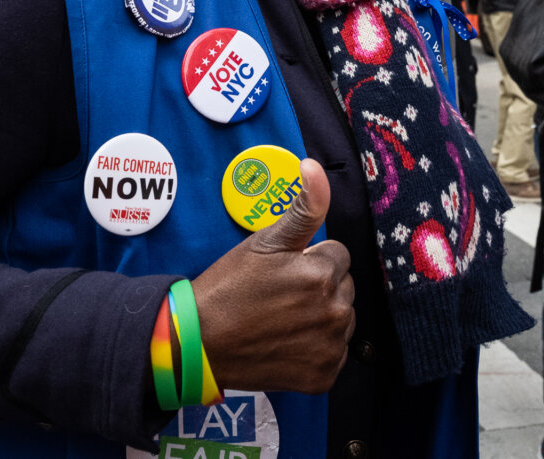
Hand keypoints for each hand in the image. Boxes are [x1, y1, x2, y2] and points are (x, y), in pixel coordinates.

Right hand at [190, 159, 354, 393]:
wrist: (200, 343)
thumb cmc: (228, 288)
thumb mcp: (263, 242)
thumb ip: (302, 206)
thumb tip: (314, 166)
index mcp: (321, 274)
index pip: (337, 255)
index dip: (308, 260)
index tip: (282, 271)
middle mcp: (334, 312)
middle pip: (343, 287)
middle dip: (318, 286)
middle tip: (279, 295)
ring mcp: (330, 347)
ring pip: (341, 319)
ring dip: (320, 317)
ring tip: (281, 319)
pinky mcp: (324, 376)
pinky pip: (334, 353)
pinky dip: (316, 349)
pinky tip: (287, 343)